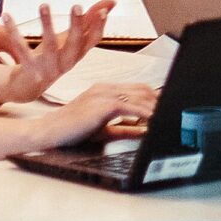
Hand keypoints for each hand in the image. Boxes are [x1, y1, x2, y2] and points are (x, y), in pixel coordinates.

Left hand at [0, 1, 113, 106]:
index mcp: (77, 54)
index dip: (99, 26)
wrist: (28, 87)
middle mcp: (66, 63)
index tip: (103, 10)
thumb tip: (112, 1)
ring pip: (50, 45)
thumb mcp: (71, 40)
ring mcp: (48, 68)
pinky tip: (7, 15)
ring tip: (44, 4)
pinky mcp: (30, 70)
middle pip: (75, 44)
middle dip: (77, 25)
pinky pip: (21, 49)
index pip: (93, 40)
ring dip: (47, 24)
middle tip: (77, 6)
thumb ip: (89, 20)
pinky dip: (14, 31)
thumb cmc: (53, 58)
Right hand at [30, 82, 159, 151]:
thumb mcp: (105, 130)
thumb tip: (146, 130)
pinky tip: (153, 121)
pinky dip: (144, 114)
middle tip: (173, 113)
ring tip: (167, 118)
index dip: (155, 98)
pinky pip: (129, 106)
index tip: (168, 108)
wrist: (48, 132)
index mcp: (105, 90)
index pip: (139, 89)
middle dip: (160, 102)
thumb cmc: (72, 131)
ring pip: (139, 97)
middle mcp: (106, 88)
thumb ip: (127, 128)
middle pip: (143, 90)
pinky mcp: (101, 104)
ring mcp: (103, 94)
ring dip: (156, 108)